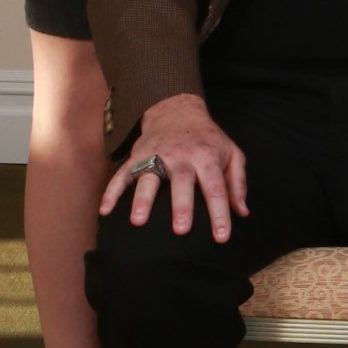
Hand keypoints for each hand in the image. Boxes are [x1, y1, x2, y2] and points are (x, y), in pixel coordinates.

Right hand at [100, 92, 248, 240]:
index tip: (221, 238)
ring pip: (149, 176)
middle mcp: (181, 155)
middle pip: (182, 181)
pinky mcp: (137, 155)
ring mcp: (156, 154)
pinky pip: (122, 174)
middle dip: (181, 206)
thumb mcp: (232, 153)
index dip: (220, 213)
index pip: (216, 187)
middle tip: (181, 230)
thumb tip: (242, 212)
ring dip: (143, 199)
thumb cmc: (208, 139)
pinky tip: (105, 210)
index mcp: (207, 156)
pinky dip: (112, 191)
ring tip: (138, 221)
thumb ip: (237, 182)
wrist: (177, 109)